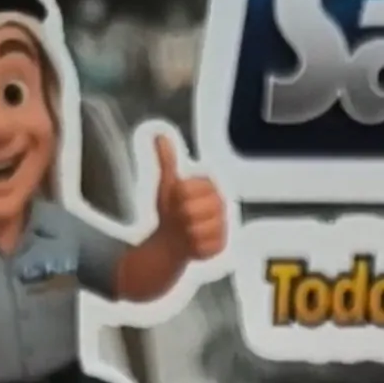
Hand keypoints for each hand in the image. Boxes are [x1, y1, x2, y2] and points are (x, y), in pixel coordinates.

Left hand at [153, 133, 226, 264]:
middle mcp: (220, 204)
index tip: (176, 199)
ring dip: (185, 232)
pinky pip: (202, 246)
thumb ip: (166, 160)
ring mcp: (223, 224)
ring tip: (185, 230)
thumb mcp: (167, 183)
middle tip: (179, 217)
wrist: (174, 238)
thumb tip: (160, 135)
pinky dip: (193, 247)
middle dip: (179, 215)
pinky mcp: (222, 244)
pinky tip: (192, 243)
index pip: (187, 189)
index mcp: (209, 186)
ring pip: (196, 229)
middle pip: (190, 210)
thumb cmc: (172, 209)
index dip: (176, 196)